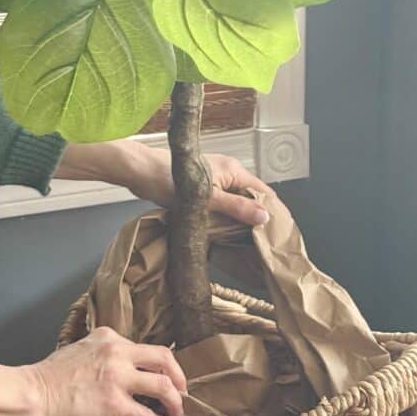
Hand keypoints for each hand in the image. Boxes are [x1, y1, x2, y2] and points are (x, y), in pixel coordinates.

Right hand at [0, 327, 185, 415]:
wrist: (34, 393)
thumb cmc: (50, 377)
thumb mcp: (80, 350)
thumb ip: (103, 355)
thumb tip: (120, 370)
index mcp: (108, 337)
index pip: (144, 347)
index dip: (159, 363)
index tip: (165, 375)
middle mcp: (118, 352)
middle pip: (163, 359)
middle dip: (178, 376)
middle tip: (182, 390)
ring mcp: (118, 377)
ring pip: (162, 385)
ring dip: (175, 400)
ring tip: (178, 412)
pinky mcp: (115, 403)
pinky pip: (147, 414)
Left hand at [54, 139, 274, 225]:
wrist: (140, 172)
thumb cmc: (169, 180)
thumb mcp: (207, 199)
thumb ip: (236, 208)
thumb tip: (265, 217)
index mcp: (235, 170)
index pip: (264, 192)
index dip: (272, 212)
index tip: (276, 234)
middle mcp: (229, 173)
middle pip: (251, 198)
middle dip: (257, 219)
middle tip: (262, 245)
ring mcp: (215, 180)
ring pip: (236, 202)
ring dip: (239, 220)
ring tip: (246, 243)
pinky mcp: (202, 188)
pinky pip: (221, 204)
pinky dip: (225, 217)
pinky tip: (224, 233)